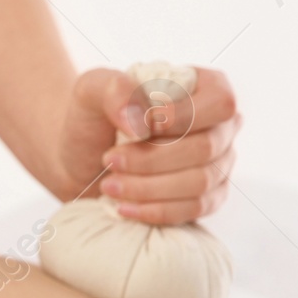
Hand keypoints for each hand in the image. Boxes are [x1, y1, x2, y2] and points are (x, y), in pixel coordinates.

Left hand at [59, 66, 240, 224]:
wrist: (77, 158)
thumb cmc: (91, 118)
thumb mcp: (92, 90)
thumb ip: (116, 91)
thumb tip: (143, 123)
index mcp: (205, 87)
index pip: (219, 102)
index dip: (182, 118)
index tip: (138, 130)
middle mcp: (220, 125)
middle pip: (206, 147)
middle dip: (151, 159)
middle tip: (109, 160)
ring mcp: (218, 163)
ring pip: (200, 182)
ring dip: (149, 187)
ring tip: (109, 184)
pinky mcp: (208, 196)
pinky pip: (195, 209)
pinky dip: (156, 210)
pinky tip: (124, 207)